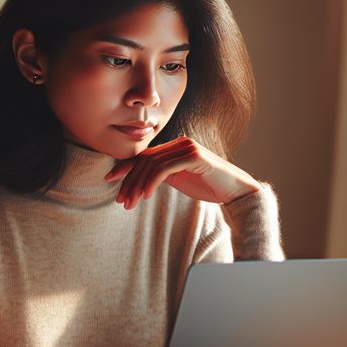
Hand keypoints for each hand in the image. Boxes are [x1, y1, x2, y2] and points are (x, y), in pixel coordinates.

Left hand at [104, 136, 260, 209]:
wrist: (236, 191)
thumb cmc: (209, 187)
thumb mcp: (180, 179)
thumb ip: (162, 174)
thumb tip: (138, 180)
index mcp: (175, 147)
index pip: (145, 155)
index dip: (125, 167)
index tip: (110, 181)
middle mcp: (180, 143)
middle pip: (145, 160)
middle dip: (129, 181)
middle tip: (120, 201)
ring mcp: (187, 147)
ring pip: (152, 165)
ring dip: (137, 185)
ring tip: (130, 203)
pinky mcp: (194, 156)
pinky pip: (165, 168)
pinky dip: (151, 182)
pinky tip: (145, 196)